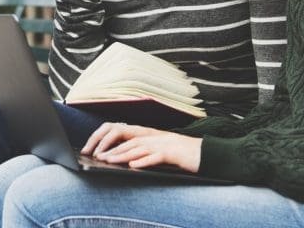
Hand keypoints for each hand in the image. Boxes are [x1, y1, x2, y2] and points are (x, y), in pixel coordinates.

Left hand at [81, 122, 201, 172]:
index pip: (127, 138)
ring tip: (109, 161)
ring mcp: (164, 144)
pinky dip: (144, 161)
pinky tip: (133, 166)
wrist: (205, 153)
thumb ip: (146, 152)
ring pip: (139, 148)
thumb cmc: (182, 155)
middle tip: (98, 157)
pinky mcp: (173, 154)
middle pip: (129, 142)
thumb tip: (128, 160)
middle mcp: (155, 137)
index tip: (97, 152)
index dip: (111, 143)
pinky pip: (156, 157)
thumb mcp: (161, 151)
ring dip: (122, 155)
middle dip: (112, 149)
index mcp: (151, 136)